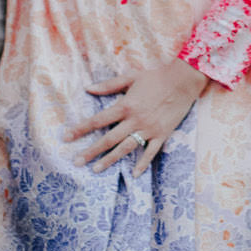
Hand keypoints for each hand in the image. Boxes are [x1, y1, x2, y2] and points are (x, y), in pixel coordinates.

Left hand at [67, 59, 209, 173]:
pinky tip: (134, 174)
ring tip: (96, 170)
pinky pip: (150, 152)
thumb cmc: (156, 76)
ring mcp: (148, 129)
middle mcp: (135, 120)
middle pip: (108, 139)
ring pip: (125, 148)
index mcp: (125, 105)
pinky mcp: (161, 134)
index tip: (67, 137)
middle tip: (76, 162)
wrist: (183, 81)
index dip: (81, 129)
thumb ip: (109, 85)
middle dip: (91, 151)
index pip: (98, 120)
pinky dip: (142, 164)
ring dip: (110, 160)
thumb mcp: (131, 76)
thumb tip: (88, 88)